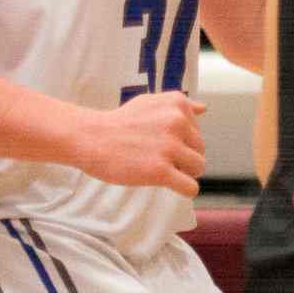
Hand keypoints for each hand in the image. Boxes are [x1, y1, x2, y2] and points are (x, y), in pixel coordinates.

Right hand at [80, 90, 209, 194]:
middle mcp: (177, 122)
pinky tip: (170, 185)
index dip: (180, 142)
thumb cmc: (119, 122)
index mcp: (177, 104)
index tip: (159, 143)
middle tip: (158, 159)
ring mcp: (169, 147)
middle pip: (200, 151)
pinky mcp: (160, 170)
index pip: (197, 132)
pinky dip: (185, 190)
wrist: (90, 137)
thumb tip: (203, 109)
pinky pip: (190, 187)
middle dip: (183, 159)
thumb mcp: (149, 102)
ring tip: (161, 170)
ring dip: (184, 174)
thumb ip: (178, 105)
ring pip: (198, 168)